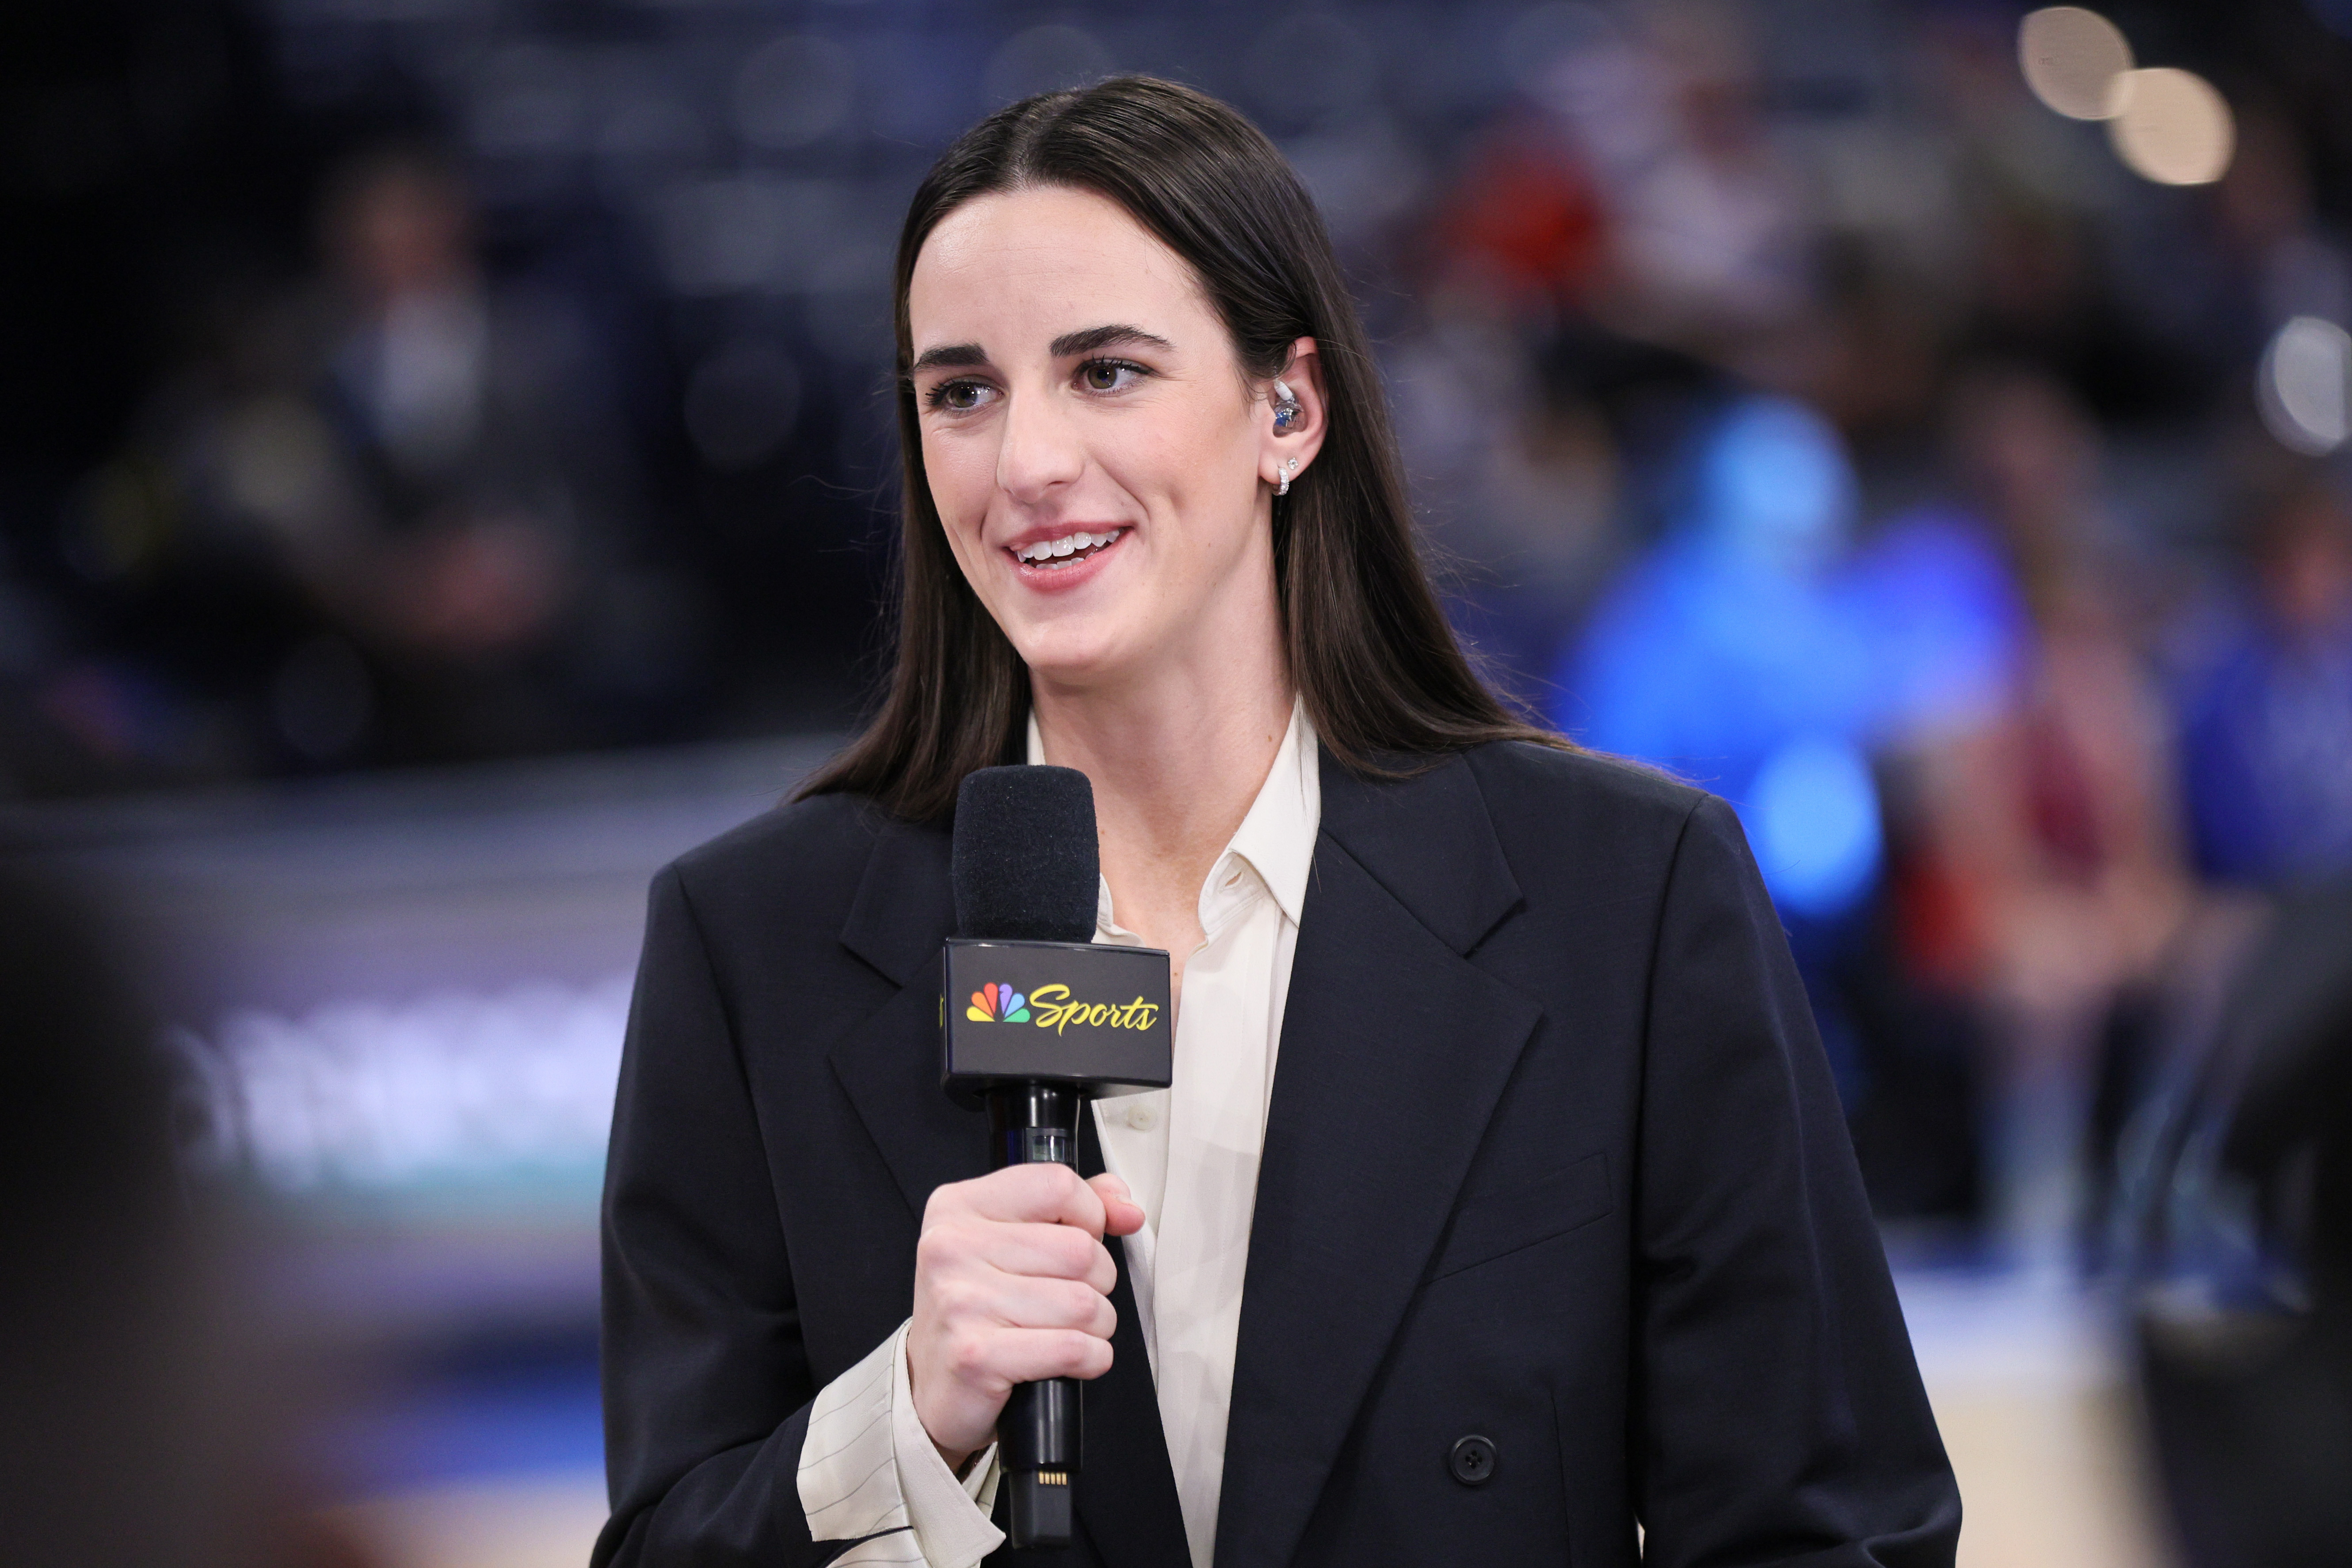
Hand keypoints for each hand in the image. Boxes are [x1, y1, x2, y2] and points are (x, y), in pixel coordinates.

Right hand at [908, 1165, 1145, 1470]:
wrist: (928, 1386)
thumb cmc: (977, 1308)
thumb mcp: (1013, 1239)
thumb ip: (1073, 1209)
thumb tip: (1127, 1210)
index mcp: (959, 1206)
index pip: (1058, 1185)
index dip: (1091, 1216)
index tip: (1081, 1238)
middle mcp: (952, 1247)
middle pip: (1081, 1249)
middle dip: (1097, 1281)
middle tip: (1071, 1297)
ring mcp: (961, 1301)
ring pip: (1083, 1303)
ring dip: (1096, 1325)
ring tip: (1069, 1330)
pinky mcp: (975, 1356)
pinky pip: (1072, 1349)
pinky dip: (1091, 1358)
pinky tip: (1073, 1359)